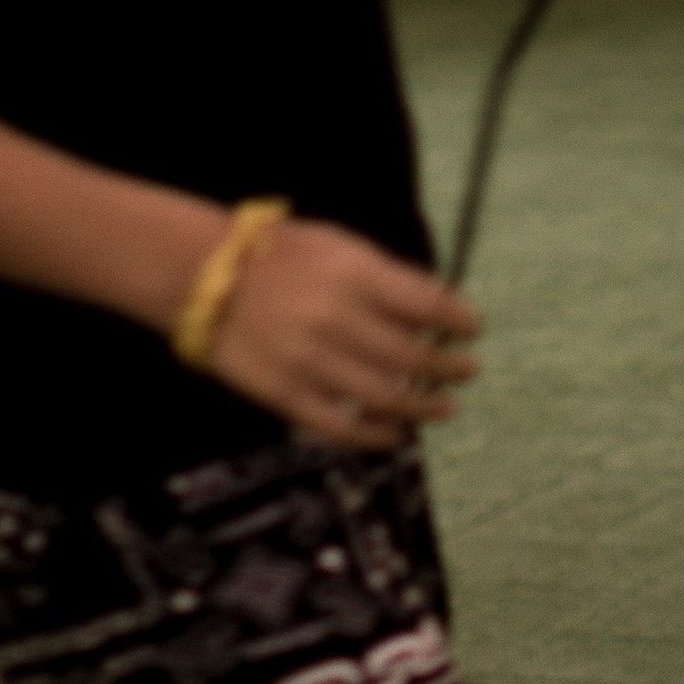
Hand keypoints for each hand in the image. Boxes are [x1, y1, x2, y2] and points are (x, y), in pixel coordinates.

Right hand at [206, 217, 481, 450]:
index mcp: (356, 276)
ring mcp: (310, 361)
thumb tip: (437, 306)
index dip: (458, 321)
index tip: (474, 330)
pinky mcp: (284, 394)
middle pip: (411, 355)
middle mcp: (337, 320)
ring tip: (445, 408)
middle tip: (467, 371)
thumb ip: (388, 279)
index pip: (427, 304)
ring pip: (382, 397)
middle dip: (448, 367)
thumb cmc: (285, 255)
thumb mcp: (343, 248)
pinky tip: (395, 434)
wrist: (209, 277)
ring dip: (422, 407)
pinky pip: (338, 425)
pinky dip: (373, 435)